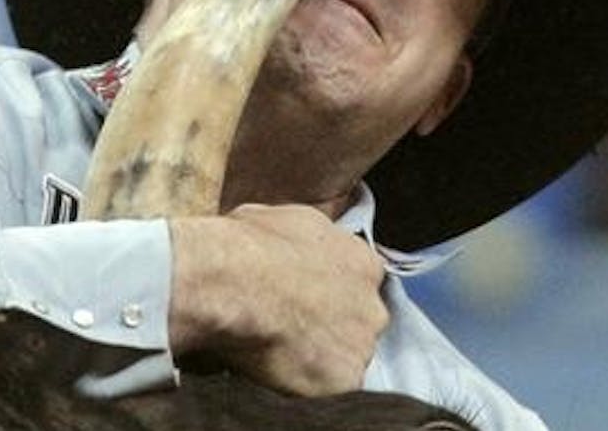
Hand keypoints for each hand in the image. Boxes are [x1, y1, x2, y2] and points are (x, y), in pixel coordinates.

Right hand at [167, 203, 388, 396]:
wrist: (235, 284)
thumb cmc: (249, 246)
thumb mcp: (279, 218)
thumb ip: (302, 239)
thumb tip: (288, 243)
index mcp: (362, 263)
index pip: (359, 282)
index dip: (330, 292)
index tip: (306, 299)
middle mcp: (372, 305)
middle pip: (358, 323)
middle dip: (331, 328)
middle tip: (291, 329)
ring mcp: (361, 346)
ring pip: (345, 358)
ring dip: (319, 358)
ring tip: (279, 354)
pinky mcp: (344, 381)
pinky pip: (330, 389)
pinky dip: (307, 386)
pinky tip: (278, 375)